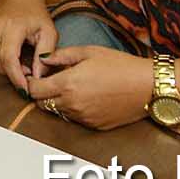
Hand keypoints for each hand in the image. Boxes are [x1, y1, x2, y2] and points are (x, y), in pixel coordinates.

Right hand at [0, 0, 57, 92]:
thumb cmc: (35, 15)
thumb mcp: (49, 32)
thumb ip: (45, 54)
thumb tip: (38, 77)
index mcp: (12, 26)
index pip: (9, 59)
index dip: (16, 78)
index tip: (24, 90)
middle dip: (8, 72)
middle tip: (23, 69)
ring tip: (10, 61)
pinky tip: (0, 53)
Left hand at [25, 43, 154, 129]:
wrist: (148, 86)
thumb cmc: (120, 65)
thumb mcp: (88, 52)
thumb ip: (60, 56)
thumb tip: (42, 59)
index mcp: (68, 84)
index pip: (34, 90)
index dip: (31, 83)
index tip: (35, 76)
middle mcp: (73, 104)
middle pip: (42, 104)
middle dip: (42, 93)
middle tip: (50, 81)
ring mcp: (84, 118)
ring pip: (58, 112)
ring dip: (58, 102)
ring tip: (72, 87)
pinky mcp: (95, 126)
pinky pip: (75, 119)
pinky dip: (74, 110)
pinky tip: (87, 97)